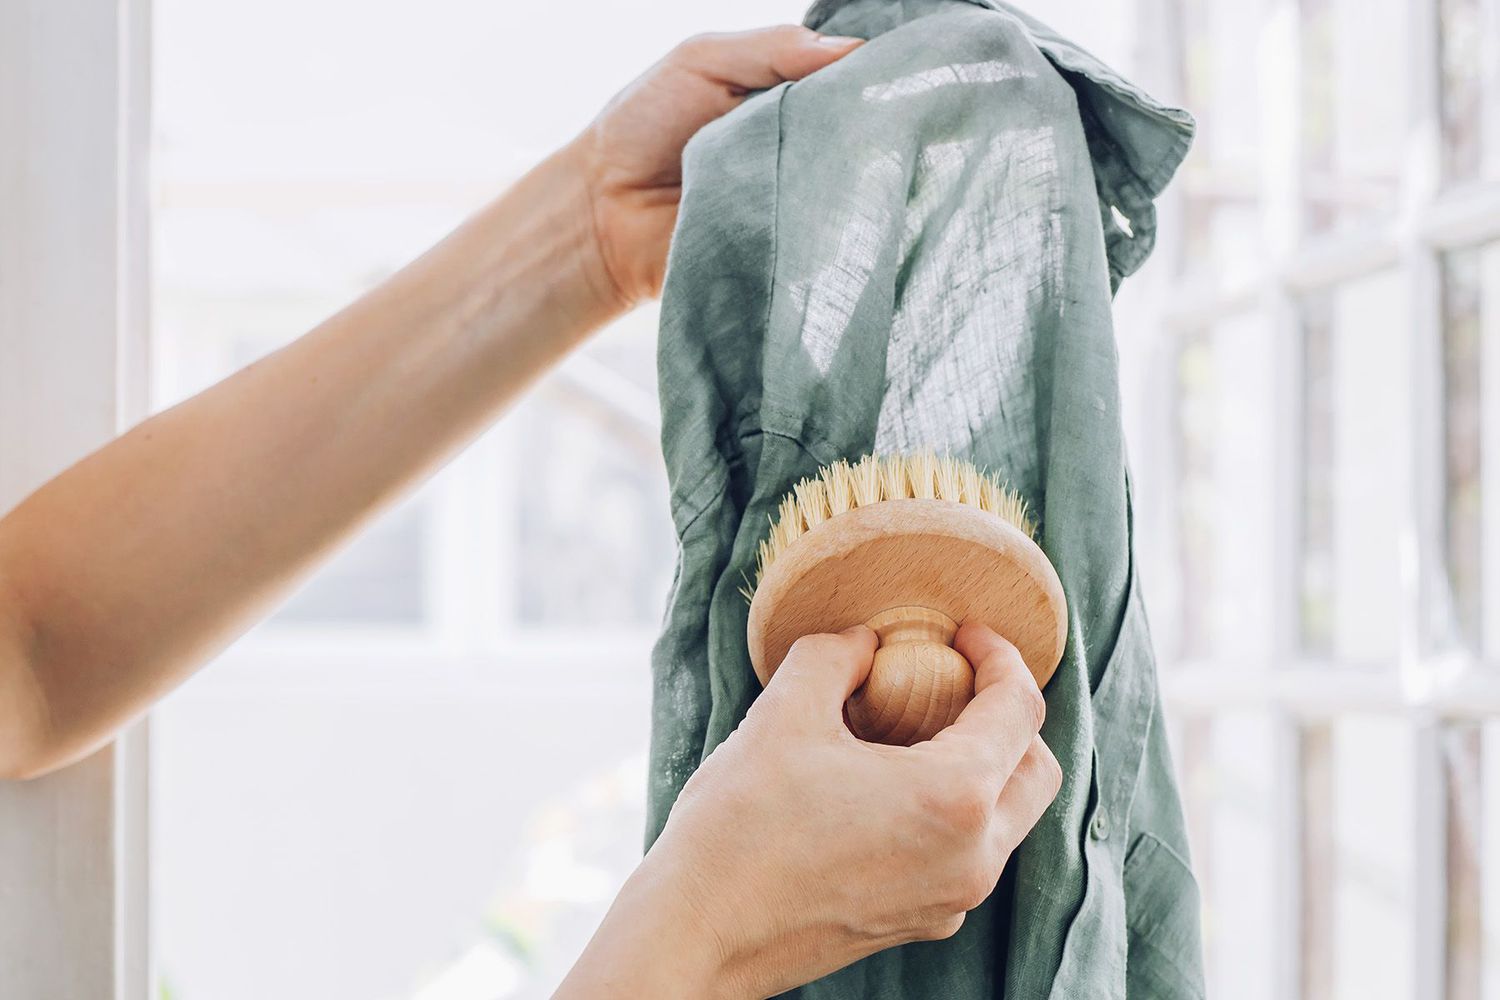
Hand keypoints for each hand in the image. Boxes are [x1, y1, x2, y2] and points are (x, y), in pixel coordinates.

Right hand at [556, 624, 1061, 998]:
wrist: (696, 935)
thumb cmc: (738, 828)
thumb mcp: (784, 712)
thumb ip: (836, 656)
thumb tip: (865, 644)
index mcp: (955, 799)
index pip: (1020, 710)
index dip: (999, 657)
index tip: (963, 635)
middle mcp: (972, 859)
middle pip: (1036, 772)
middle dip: (1008, 718)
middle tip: (952, 682)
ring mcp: (949, 901)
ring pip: (1006, 819)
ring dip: (980, 766)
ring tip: (908, 731)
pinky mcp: (918, 923)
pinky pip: (965, 855)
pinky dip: (950, 811)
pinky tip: (882, 787)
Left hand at [570, 26, 862, 310]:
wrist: (599, 212)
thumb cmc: (642, 126)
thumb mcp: (701, 61)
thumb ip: (773, 48)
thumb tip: (854, 48)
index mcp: (789, 95)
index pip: (852, 77)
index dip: (877, 73)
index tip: (900, 71)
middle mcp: (803, 145)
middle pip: (862, 131)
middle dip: (873, 122)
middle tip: (888, 119)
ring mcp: (798, 198)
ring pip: (849, 183)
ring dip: (849, 173)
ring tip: (842, 163)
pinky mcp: (788, 246)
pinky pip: (820, 234)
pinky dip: (822, 221)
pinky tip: (827, 210)